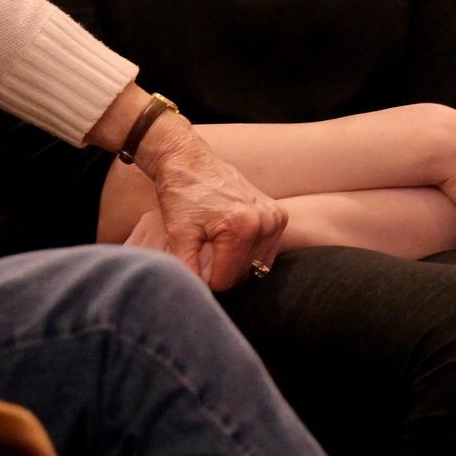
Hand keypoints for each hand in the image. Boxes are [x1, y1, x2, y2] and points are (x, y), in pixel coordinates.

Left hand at [131, 113, 286, 290]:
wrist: (188, 159)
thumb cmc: (180, 192)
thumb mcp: (177, 232)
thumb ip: (187, 268)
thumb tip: (193, 296)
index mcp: (242, 227)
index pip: (225, 280)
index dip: (204, 277)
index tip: (192, 259)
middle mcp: (265, 222)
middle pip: (242, 274)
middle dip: (220, 268)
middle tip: (202, 247)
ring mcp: (275, 217)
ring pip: (254, 265)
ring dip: (234, 260)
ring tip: (215, 240)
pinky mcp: (278, 214)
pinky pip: (265, 250)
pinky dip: (247, 250)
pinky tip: (230, 237)